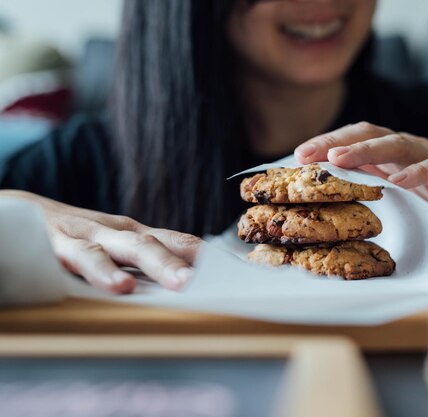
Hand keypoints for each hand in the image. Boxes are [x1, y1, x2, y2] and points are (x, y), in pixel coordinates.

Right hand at [2, 191, 201, 293]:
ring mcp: (90, 235)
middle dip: (188, 262)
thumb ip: (144, 262)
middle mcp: (118, 231)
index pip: (178, 241)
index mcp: (135, 234)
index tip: (237, 272)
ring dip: (157, 264)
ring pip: (126, 249)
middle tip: (217, 281)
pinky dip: (103, 272)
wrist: (20, 212)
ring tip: (180, 284)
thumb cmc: (77, 236)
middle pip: (157, 244)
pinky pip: (83, 259)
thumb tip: (186, 285)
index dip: (206, 255)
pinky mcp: (58, 245)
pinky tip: (119, 287)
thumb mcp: (114, 246)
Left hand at [295, 122, 427, 228]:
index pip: (355, 138)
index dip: (327, 142)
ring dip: (365, 150)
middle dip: (335, 142)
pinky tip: (398, 182)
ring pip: (396, 145)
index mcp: (391, 153)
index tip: (298, 155)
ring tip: (338, 159)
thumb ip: (370, 183)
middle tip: (306, 154)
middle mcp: (407, 149)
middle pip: (368, 134)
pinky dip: (416, 173)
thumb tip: (328, 192)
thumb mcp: (397, 191)